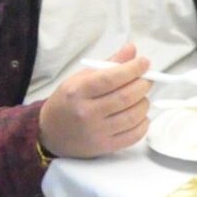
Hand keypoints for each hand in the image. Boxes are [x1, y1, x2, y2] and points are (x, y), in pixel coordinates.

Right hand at [36, 43, 150, 158]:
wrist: (50, 133)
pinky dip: (143, 123)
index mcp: (77, 92)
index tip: (144, 62)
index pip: (110, 78)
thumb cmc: (68, 102)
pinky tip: (139, 115)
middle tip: (146, 79)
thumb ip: (108, 65)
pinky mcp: (105, 147)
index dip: (132, 69)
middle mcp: (86, 113)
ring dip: (144, 103)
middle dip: (143, 84)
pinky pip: (134, 135)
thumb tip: (132, 50)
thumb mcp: (80, 79)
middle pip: (125, 97)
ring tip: (141, 97)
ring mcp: (96, 132)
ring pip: (133, 115)